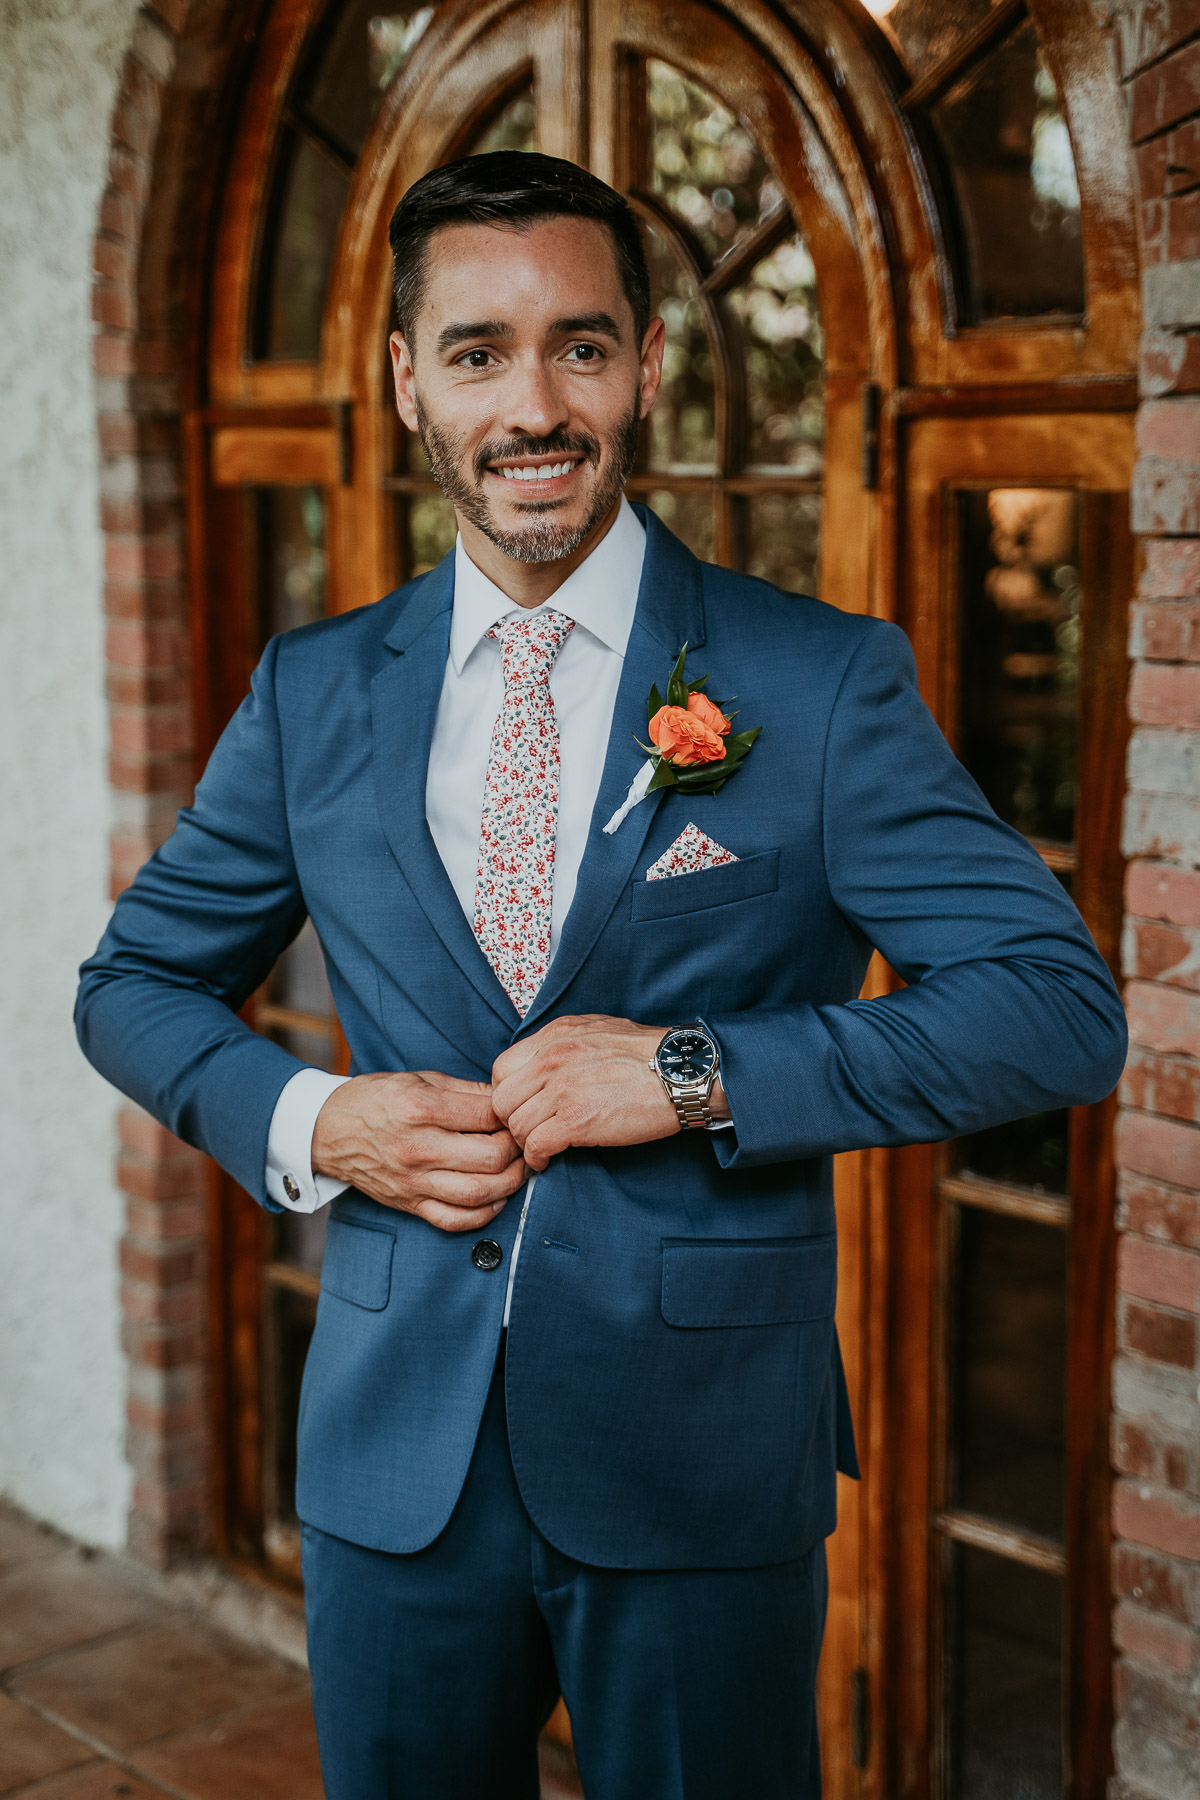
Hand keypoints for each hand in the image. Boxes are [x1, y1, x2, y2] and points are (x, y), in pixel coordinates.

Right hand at [311, 1070, 526, 1231]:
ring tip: (517, 1168)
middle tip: (523, 1141)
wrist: (328, 1130)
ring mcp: (413, 1181)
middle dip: (518, 1149)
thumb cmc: (375, 1100)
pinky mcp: (409, 1204)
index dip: (512, 1115)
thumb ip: (465, 1090)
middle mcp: (418, 1148)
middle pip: (491, 1157)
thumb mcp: (419, 1079)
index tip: (517, 1114)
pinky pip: (455, 1220)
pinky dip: (484, 1214)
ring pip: (479, 1192)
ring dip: (511, 1183)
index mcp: (421, 1109)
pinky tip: (496, 1198)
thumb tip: (505, 1100)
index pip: (488, 1116)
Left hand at [490, 1015, 727, 1171]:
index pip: (501, 1069)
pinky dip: (537, 1158)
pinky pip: (535, 1146)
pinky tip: (548, 1159)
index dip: (508, 1094)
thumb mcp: (599, 1031)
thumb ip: (565, 1044)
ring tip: (542, 1147)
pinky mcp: (576, 1120)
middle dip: (512, 1121)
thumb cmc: (649, 1055)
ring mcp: (562, 1089)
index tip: (523, 1107)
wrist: (682, 1072)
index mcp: (555, 1036)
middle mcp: (552, 1059)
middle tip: (530, 1132)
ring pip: (515, 1126)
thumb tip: (543, 1065)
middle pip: (501, 1101)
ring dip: (526, 1142)